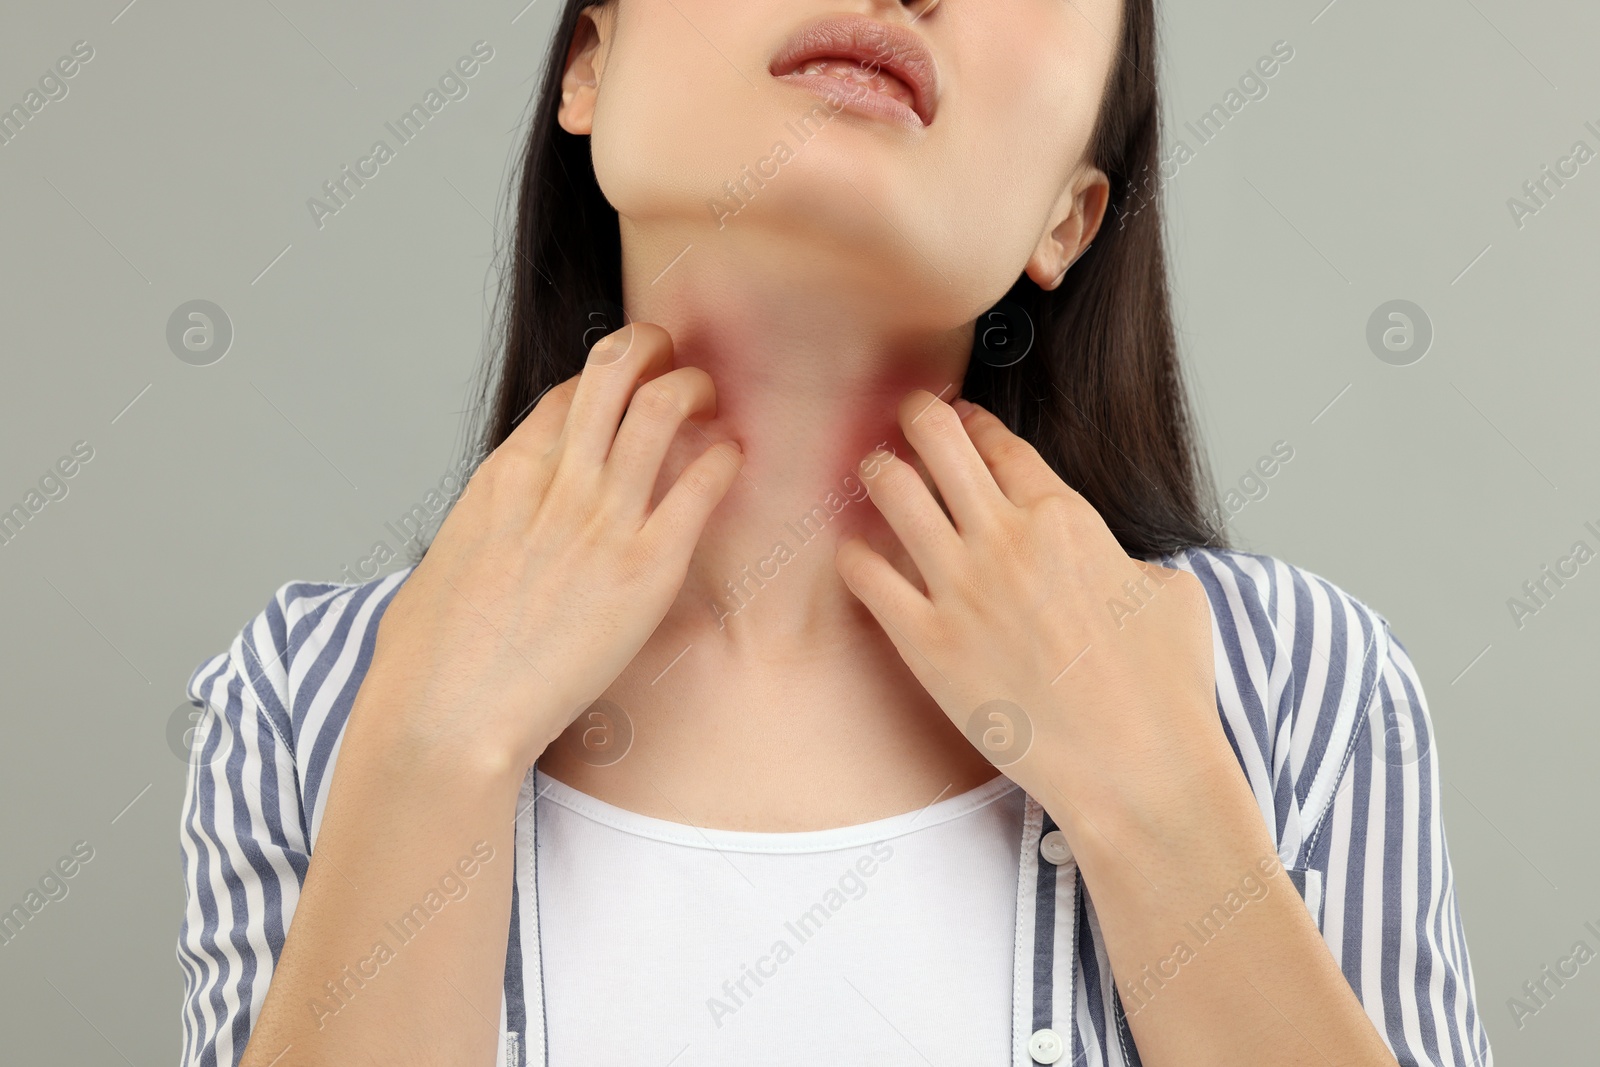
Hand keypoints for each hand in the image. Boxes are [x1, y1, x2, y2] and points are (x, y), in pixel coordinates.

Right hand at [360, 323, 743, 775]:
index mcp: (506, 475)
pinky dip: (724, 458)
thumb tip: (487, 540)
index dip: (609, 379)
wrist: (448, 712)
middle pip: (615, 369)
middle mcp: (557, 482)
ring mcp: (603, 520)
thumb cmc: (432, 658)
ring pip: (662, 406)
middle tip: (678, 363)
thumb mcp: (449, 562)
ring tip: (710, 401)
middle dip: (654, 348)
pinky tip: (731, 460)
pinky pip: (701, 485)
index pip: (570, 391)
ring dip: (695, 389)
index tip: (631, 391)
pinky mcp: (645, 568)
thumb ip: (483, 531)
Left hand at [834, 391, 1228, 842]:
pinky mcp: (927, 644)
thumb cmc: (1166, 689)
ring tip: (875, 472)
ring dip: (879, 471)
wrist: (1137, 767)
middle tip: (907, 417)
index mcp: (1066, 517)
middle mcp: (1006, 540)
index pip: (1000, 444)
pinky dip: (857, 555)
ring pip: (892, 491)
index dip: (973, 423)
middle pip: (938, 440)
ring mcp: (961, 589)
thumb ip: (1124, 557)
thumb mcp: (1171, 592)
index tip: (960, 417)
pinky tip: (859, 555)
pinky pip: (866, 576)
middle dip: (918, 417)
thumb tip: (1109, 561)